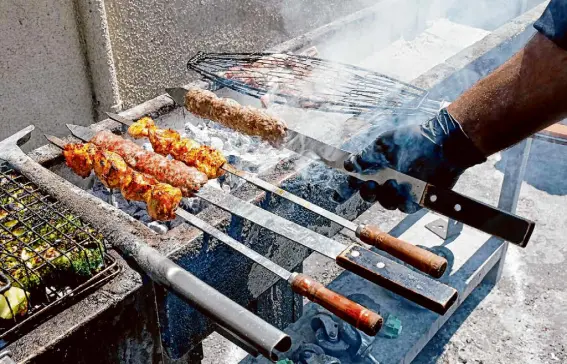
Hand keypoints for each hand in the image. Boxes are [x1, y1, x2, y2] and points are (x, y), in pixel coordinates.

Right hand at [344, 109, 485, 212]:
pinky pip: (405, 207)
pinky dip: (404, 200)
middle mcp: (386, 181)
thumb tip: (348, 164)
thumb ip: (365, 156)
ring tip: (395, 182)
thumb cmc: (413, 139)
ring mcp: (401, 191)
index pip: (355, 182)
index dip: (345, 191)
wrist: (442, 144)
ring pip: (385, 203)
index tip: (336, 197)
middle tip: (370, 186)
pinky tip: (408, 189)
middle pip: (368, 196)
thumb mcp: (384, 144)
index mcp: (376, 168)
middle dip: (366, 193)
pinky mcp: (417, 199)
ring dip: (387, 195)